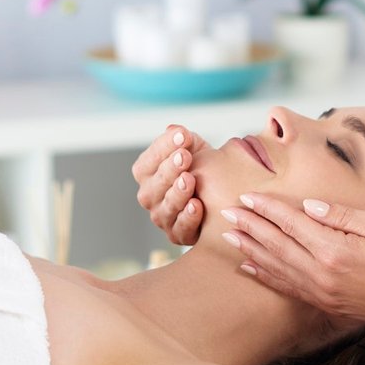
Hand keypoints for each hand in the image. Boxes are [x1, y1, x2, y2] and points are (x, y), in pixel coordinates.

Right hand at [132, 125, 208, 245]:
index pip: (149, 160)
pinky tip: (197, 205)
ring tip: (189, 179)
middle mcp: (149, 196)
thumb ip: (182, 138)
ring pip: (167, 207)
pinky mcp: (178, 234)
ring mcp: (162, 216)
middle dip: (170, 169)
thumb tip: (175, 130)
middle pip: (155, 184)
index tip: (182, 135)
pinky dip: (188, 218)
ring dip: (178, 193)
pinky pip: (180, 228)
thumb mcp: (192, 146)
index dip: (164, 147)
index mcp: (146, 173)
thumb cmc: (199, 165)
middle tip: (185, 156)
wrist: (219, 189)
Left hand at [223, 192, 364, 328]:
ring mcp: (323, 293)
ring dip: (251, 251)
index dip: (267, 209)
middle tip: (227, 212)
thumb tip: (308, 206)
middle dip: (251, 226)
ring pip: (277, 268)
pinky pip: (289, 289)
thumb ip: (341, 216)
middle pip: (278, 245)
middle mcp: (323, 275)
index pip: (292, 223)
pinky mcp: (327, 305)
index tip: (247, 196)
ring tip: (229, 236)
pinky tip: (250, 269)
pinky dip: (266, 277)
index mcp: (336, 250)